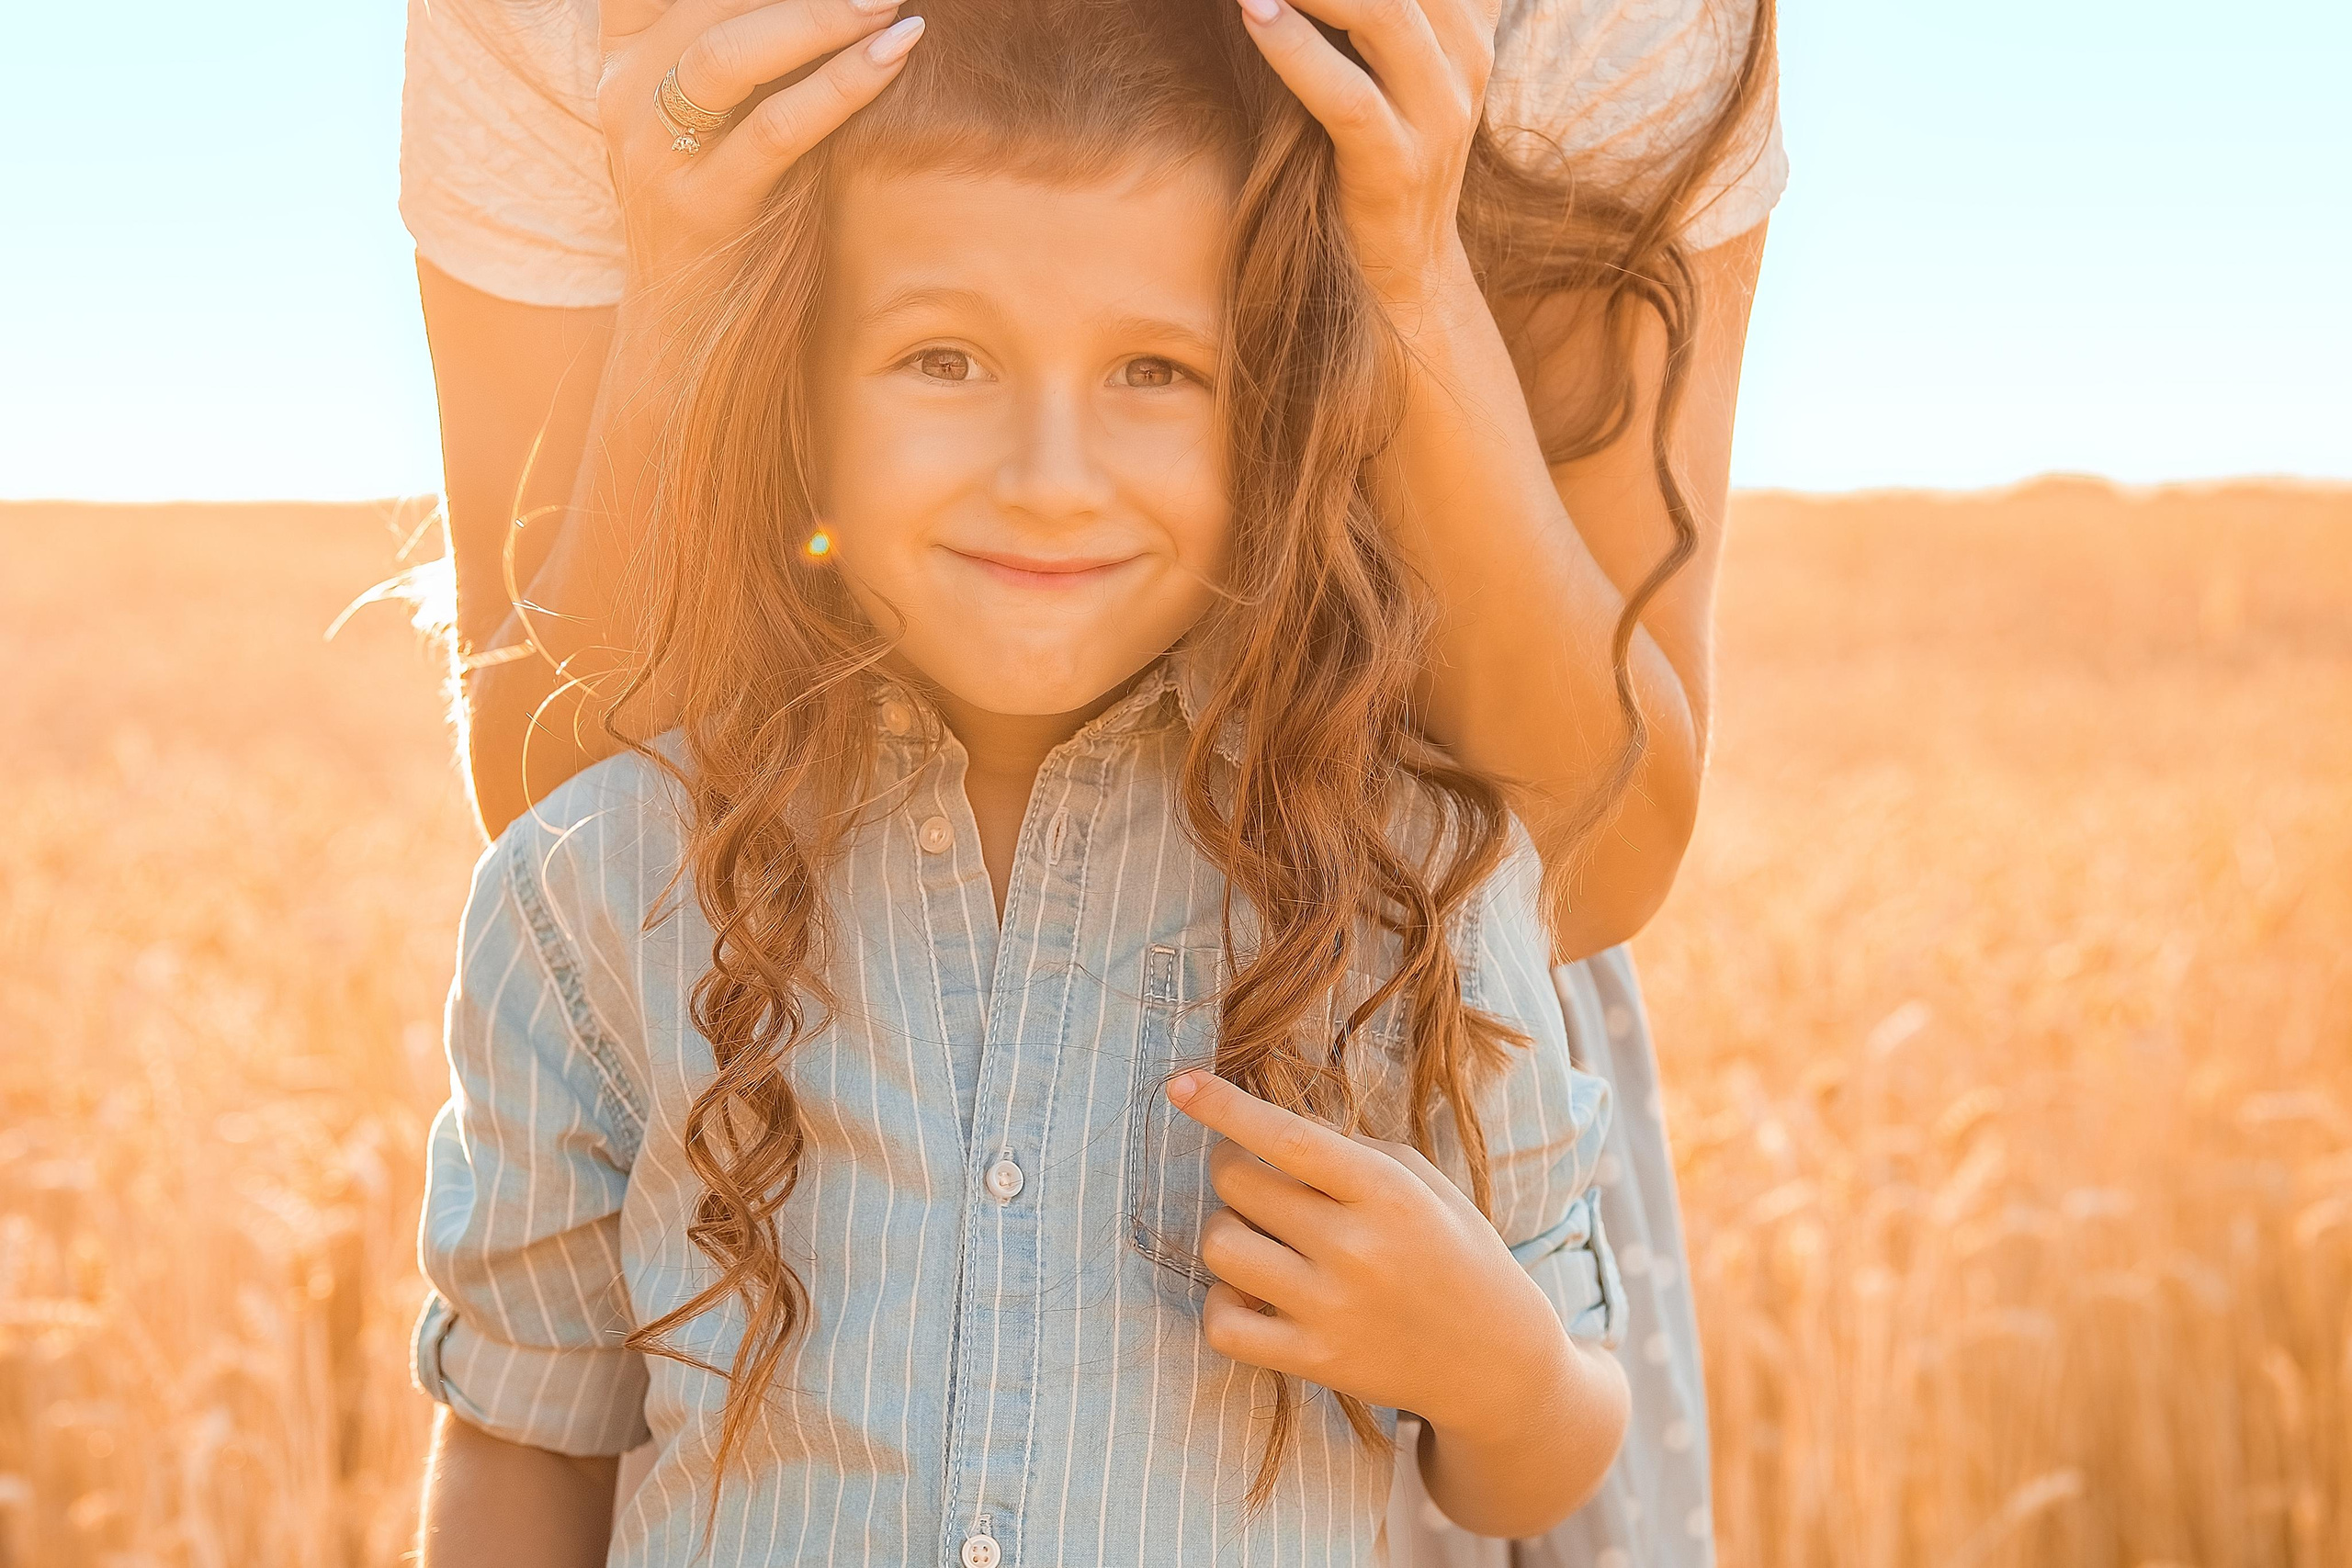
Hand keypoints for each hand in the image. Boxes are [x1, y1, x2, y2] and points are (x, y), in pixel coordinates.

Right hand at [595, 0, 925, 293]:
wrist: (687, 326)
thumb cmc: (728, 199)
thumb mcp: (716, 112)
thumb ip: (745, 47)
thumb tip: (835, 2)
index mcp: (624, 55)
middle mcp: (626, 93)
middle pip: (706, 2)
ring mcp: (657, 153)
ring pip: (730, 55)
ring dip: (820, 18)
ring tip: (887, 3)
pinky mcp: (705, 206)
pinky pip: (776, 129)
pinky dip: (842, 84)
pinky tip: (893, 55)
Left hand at [1167, 1069, 1574, 1440]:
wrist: (1493, 1359)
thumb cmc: (1452, 1251)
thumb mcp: (1420, 1181)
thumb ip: (1347, 1149)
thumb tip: (1263, 1127)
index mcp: (1385, 1191)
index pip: (1286, 1136)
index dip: (1225, 1107)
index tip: (1180, 1083)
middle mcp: (1354, 1248)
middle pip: (1237, 1185)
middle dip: (1234, 1169)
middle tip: (1261, 1180)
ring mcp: (1329, 1309)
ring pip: (1220, 1247)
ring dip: (1227, 1232)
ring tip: (1263, 1238)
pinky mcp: (1311, 1361)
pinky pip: (1221, 1324)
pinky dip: (1223, 1303)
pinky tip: (1252, 1294)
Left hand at [1229, 0, 1499, 307]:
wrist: (1403, 276)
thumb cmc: (1377, 157)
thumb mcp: (1397, 69)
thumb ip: (1394, 13)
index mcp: (1467, 26)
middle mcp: (1466, 60)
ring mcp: (1438, 114)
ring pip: (1379, 14)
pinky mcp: (1396, 164)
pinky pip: (1346, 94)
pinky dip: (1293, 47)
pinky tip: (1253, 11)